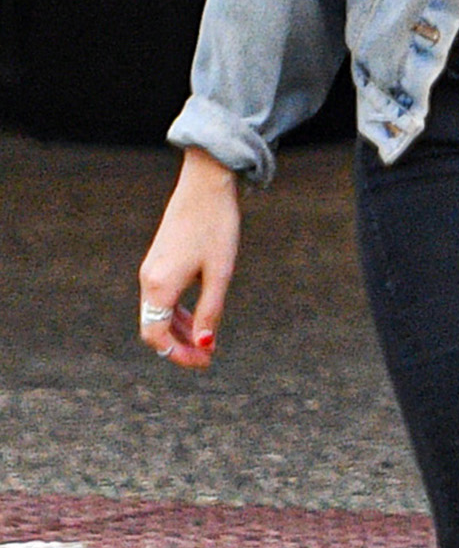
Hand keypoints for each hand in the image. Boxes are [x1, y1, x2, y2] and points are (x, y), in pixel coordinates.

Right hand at [137, 148, 241, 369]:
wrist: (206, 185)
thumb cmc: (216, 227)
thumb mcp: (220, 272)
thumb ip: (210, 310)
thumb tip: (205, 344)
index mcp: (158, 286)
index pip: (156, 336)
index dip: (178, 354)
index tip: (205, 362)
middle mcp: (148, 280)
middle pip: (153, 328)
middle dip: (178, 346)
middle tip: (207, 358)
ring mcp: (151, 270)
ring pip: (157, 313)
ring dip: (178, 331)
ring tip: (206, 342)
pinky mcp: (159, 261)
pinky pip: (161, 298)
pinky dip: (177, 313)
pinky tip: (198, 317)